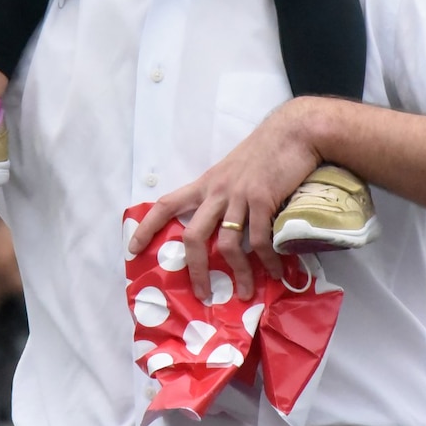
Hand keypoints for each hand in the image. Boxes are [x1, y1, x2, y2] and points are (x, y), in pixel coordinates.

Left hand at [129, 99, 321, 300]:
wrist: (292, 132)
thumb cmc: (264, 151)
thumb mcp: (232, 170)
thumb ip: (223, 193)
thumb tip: (222, 222)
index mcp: (206, 183)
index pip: (166, 204)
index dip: (147, 227)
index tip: (133, 249)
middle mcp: (217, 191)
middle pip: (193, 235)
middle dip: (195, 269)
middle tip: (202, 294)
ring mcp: (239, 195)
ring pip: (227, 244)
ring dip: (237, 273)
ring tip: (246, 293)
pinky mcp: (262, 199)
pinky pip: (260, 239)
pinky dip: (267, 261)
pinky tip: (275, 272)